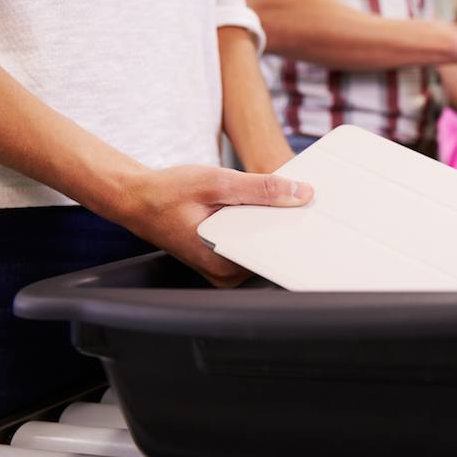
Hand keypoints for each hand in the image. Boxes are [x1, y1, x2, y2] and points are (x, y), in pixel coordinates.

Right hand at [117, 166, 312, 287]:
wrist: (138, 198)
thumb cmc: (168, 192)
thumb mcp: (218, 182)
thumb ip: (261, 189)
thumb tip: (300, 193)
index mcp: (224, 263)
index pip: (276, 254)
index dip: (298, 233)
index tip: (318, 217)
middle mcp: (226, 273)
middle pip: (273, 251)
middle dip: (289, 226)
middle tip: (307, 201)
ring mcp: (225, 268)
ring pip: (264, 246)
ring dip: (275, 224)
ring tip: (289, 201)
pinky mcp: (225, 258)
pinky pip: (252, 242)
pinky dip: (261, 224)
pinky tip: (268, 206)